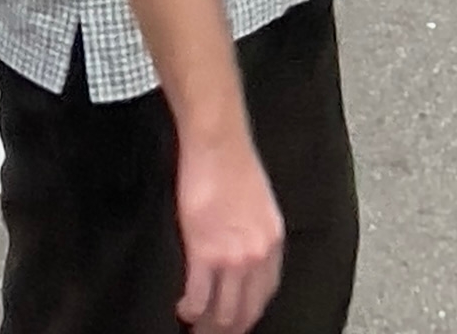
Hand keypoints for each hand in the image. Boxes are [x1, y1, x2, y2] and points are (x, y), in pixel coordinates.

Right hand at [174, 125, 284, 332]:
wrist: (218, 142)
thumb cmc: (233, 163)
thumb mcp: (258, 205)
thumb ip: (252, 235)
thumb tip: (239, 255)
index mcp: (272, 243)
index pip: (265, 295)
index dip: (248, 314)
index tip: (236, 322)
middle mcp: (258, 255)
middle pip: (245, 311)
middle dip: (228, 329)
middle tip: (213, 333)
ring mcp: (232, 257)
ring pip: (223, 312)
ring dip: (208, 326)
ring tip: (197, 329)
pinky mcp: (204, 251)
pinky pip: (198, 298)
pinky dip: (190, 310)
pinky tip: (184, 309)